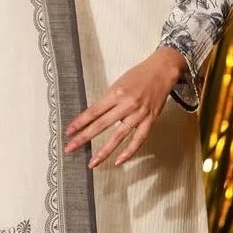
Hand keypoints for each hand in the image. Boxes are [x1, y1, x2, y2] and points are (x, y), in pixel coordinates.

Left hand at [65, 47, 185, 168]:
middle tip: (70, 148)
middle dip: (84, 137)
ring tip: (93, 162)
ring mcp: (139, 114)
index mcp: (117, 93)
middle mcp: (127, 104)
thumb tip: (94, 116)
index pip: (94, 111)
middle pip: (102, 124)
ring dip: (104, 151)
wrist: (163, 70)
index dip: (80, 122)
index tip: (69, 132)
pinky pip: (139, 139)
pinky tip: (118, 161)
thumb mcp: (119, 83)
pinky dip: (129, 151)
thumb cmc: (140, 74)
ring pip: (119, 135)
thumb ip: (108, 100)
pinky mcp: (150, 120)